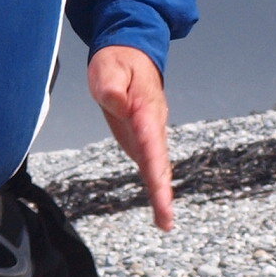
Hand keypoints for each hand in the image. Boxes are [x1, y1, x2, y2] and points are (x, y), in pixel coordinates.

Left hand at [87, 45, 174, 230]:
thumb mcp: (109, 67)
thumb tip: (117, 101)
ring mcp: (151, 133)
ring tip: (165, 223)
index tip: (160, 189)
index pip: (151, 142)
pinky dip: (157, 186)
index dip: (155, 167)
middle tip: (166, 220)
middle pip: (160, 162)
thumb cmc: (118, 61)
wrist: (132, 53)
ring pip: (159, 166)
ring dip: (162, 194)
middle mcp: (154, 124)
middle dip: (162, 191)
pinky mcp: (144, 139)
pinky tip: (161, 208)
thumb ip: (112, 85)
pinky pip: (152, 165)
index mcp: (146, 109)